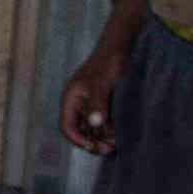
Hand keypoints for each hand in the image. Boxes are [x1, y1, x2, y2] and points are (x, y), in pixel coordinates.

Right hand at [59, 0, 148, 154]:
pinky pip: (104, 122)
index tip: (93, 146)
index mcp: (72, 98)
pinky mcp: (106, 103)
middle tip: (109, 149)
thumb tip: (95, 124)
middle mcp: (80, 103)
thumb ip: (98, 102)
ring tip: (117, 144)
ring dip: (103, 138)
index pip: (67, 126)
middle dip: (93, 142)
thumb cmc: (111, 59)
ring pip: (93, 129)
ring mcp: (93, 103)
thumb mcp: (103, 81)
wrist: (125, 44)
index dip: (78, 139)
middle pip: (80, 131)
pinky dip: (111, 131)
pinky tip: (121, 134)